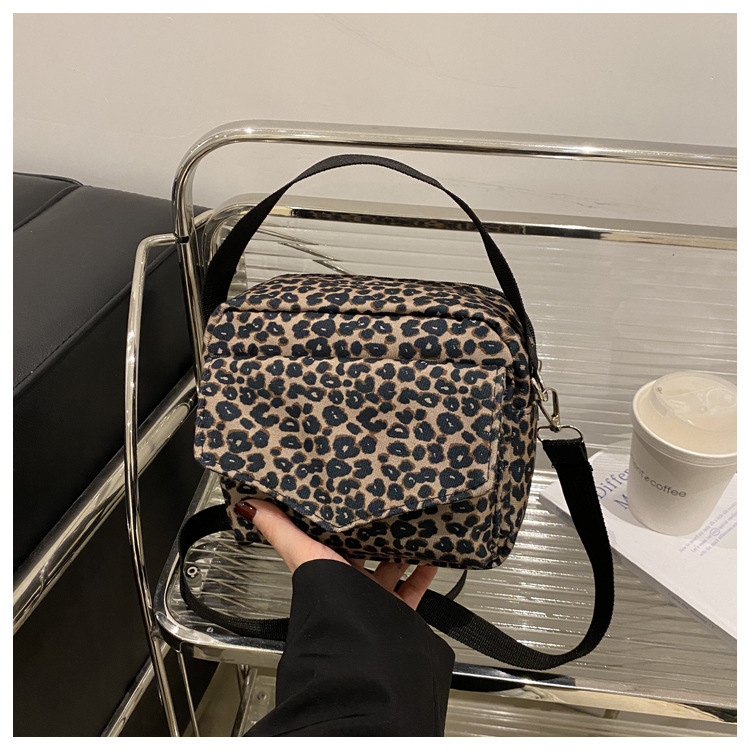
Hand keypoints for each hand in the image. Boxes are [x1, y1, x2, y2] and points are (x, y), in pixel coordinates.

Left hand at [236, 498, 436, 610]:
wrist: (361, 650)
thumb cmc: (329, 604)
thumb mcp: (303, 554)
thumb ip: (279, 529)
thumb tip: (248, 504)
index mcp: (324, 569)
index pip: (330, 538)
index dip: (338, 519)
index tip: (350, 497)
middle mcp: (347, 584)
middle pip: (363, 552)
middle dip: (374, 532)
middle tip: (387, 507)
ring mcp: (373, 598)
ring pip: (390, 567)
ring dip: (401, 549)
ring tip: (412, 526)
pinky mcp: (396, 611)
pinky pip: (413, 588)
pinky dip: (424, 572)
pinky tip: (433, 556)